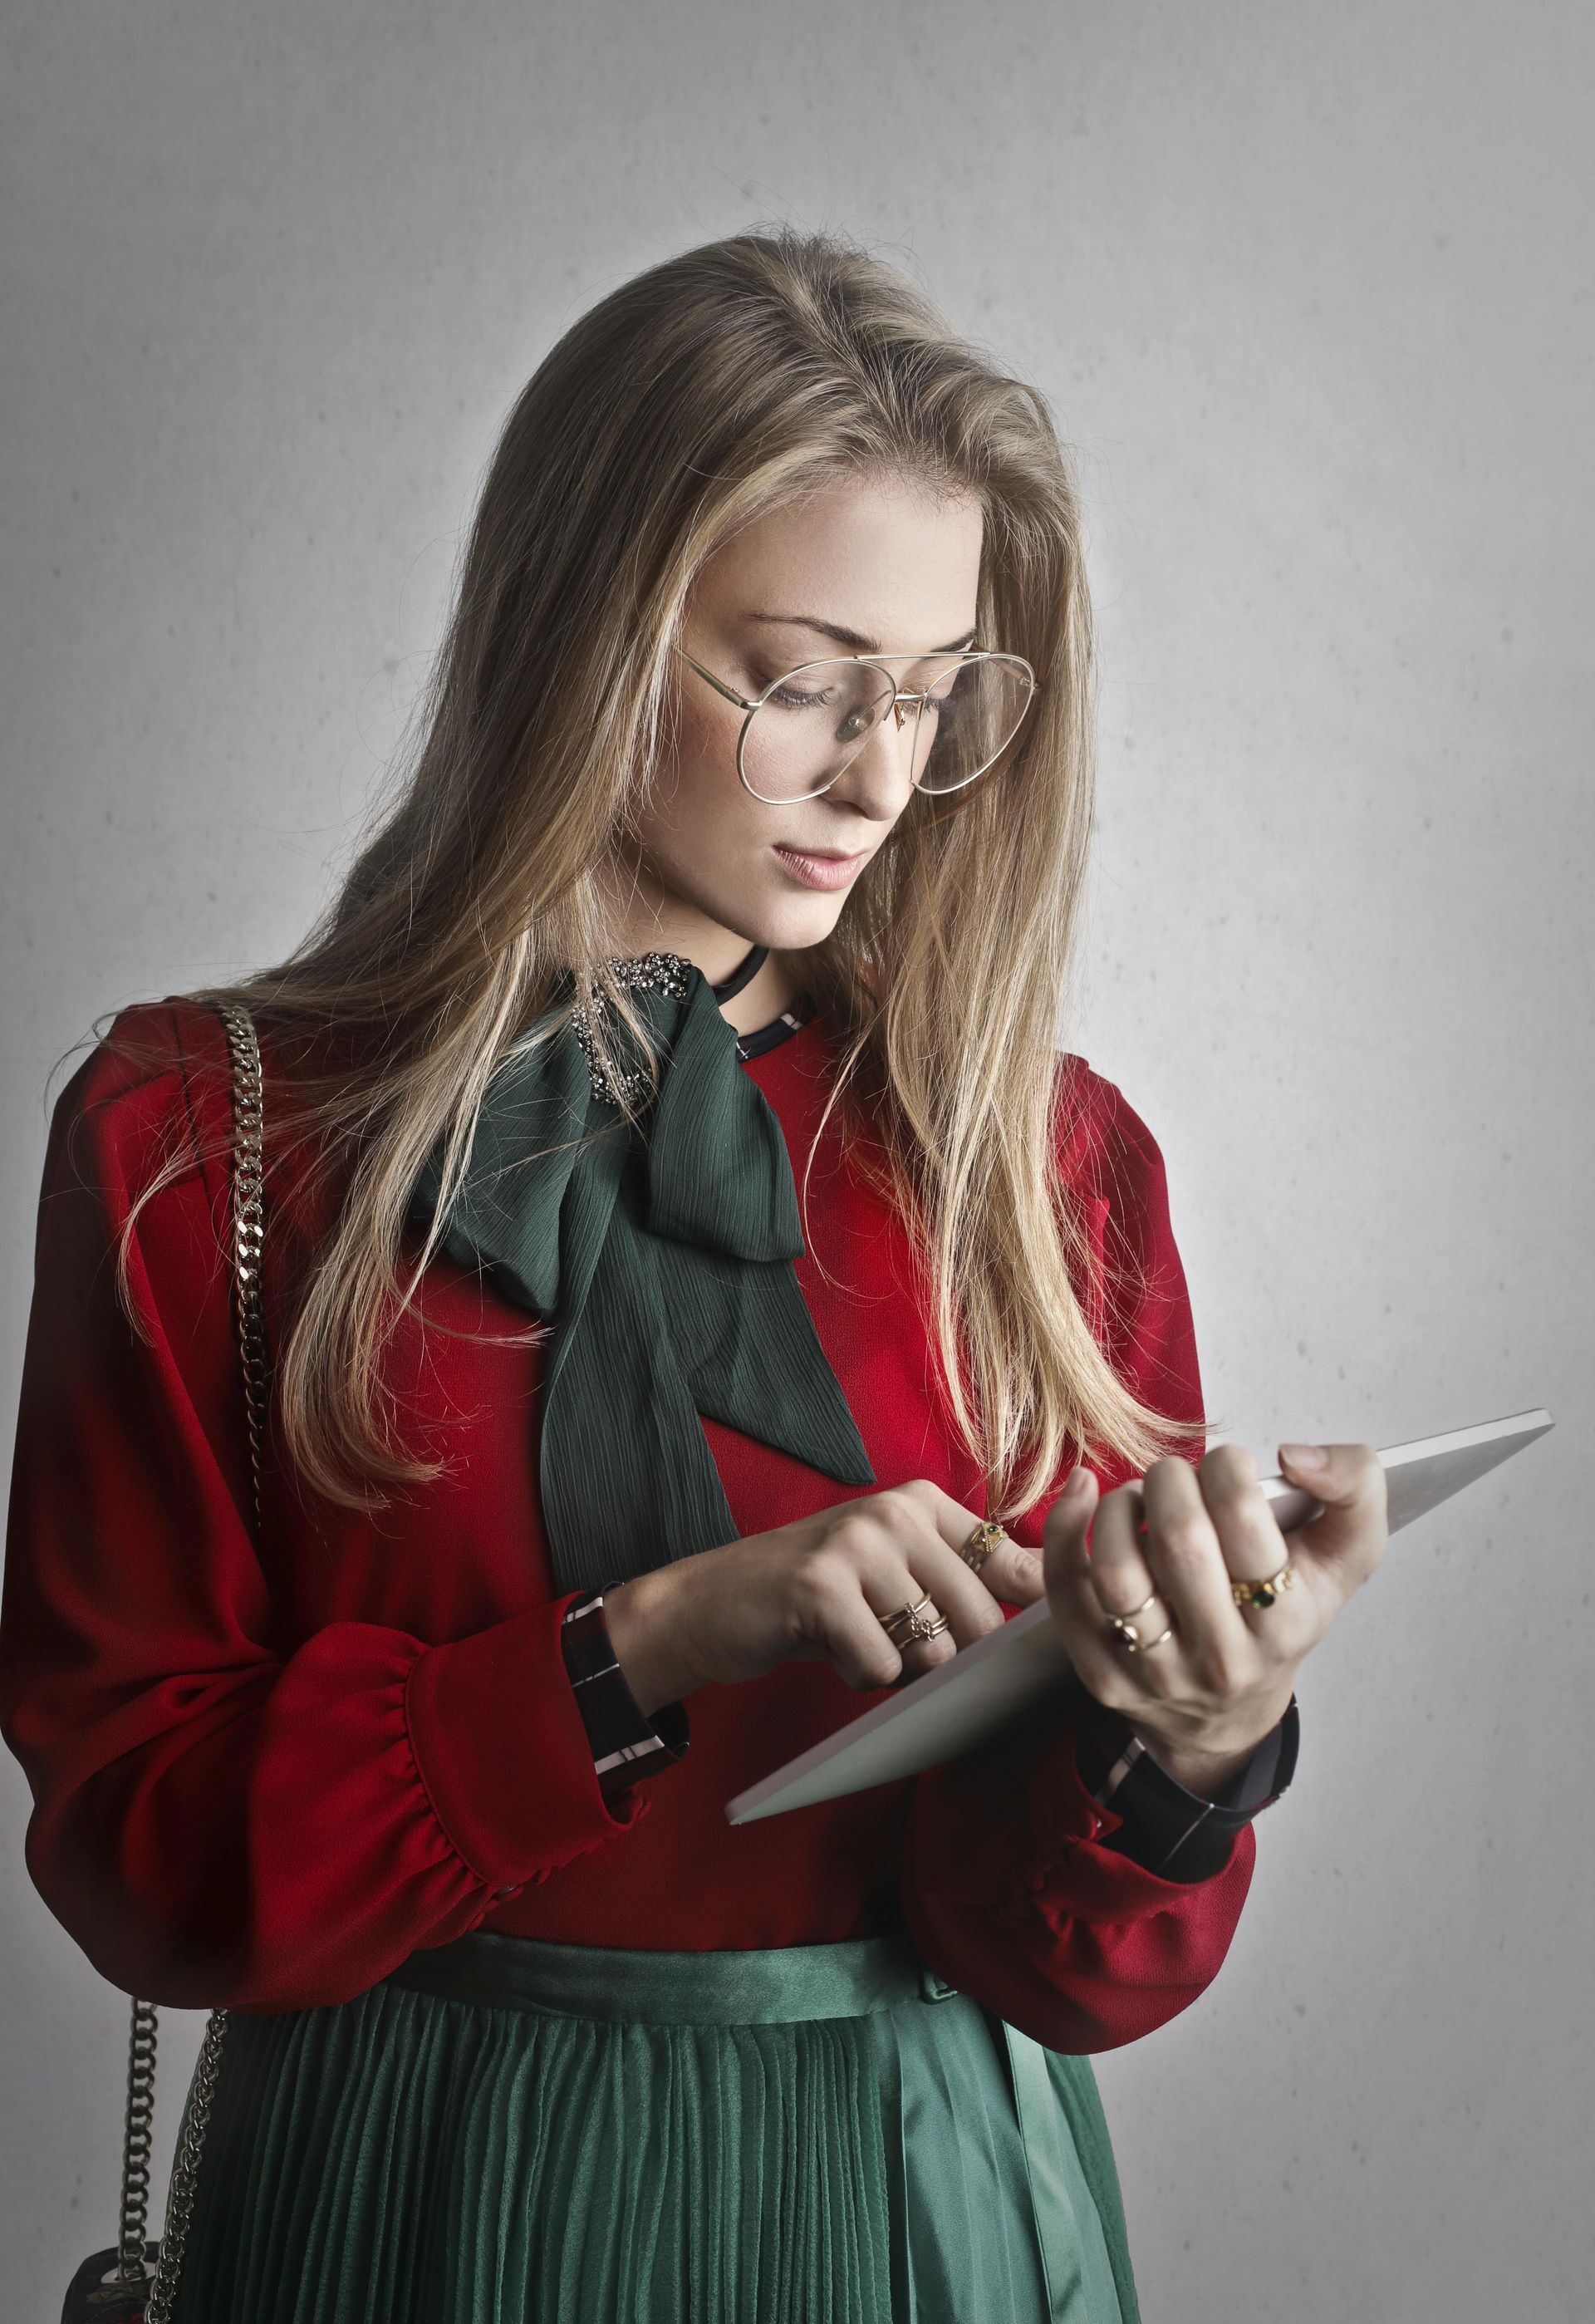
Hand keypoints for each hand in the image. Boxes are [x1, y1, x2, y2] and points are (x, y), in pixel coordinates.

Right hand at [602, 1480, 1046, 1716]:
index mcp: (925, 1504)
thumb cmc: (815, 1597)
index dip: (1029, 1625)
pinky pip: (881, 1668)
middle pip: (982, 1623)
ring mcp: (858, 1544)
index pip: (1018, 1569)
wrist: (709, 1604)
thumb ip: (966, 1577)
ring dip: (899, 1670)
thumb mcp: (895, 1569)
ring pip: (934, 1651)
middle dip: (947, 1660)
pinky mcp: (822, 1586)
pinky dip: (857, 1677)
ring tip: (855, 1640)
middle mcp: (897, 1512)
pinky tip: (826, 1648)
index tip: (1017, 1655)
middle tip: (894, 1646)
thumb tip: (1059, 1601)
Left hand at [1041, 1442, 1388, 1792]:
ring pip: (1118, 1574)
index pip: (1248, 1526)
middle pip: (1181, 1543)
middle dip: (1172, 1480)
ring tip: (1140, 1498)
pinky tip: (1083, 1494)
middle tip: (1178, 1476)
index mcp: (1286, 1624)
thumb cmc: (1286, 1611)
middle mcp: (1223, 1659)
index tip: (1227, 1465)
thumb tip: (1295, 1456)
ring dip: (1120, 1507)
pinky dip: (1065, 1530)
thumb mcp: (1345, 1554)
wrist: (1233, 1711)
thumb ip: (1355, 1486)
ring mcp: (1157, 1674)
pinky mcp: (1102, 1675)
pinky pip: (1067, 1594)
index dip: (1229, 1470)